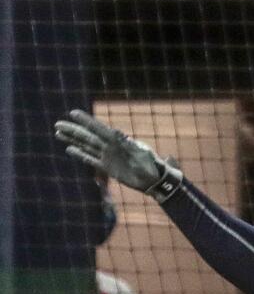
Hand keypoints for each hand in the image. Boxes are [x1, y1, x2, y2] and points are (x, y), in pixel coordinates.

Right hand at [54, 110, 181, 201]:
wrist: (155, 180)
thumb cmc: (152, 165)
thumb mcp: (142, 153)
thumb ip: (130, 144)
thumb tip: (118, 135)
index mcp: (118, 140)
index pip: (99, 128)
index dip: (86, 121)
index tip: (73, 113)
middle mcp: (110, 146)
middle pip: (88, 136)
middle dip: (73, 130)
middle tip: (58, 124)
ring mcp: (107, 156)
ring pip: (86, 146)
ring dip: (73, 140)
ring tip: (58, 133)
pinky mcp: (107, 167)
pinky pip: (91, 160)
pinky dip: (80, 155)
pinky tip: (70, 149)